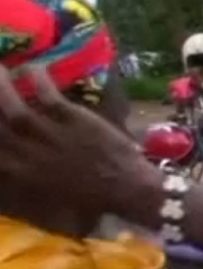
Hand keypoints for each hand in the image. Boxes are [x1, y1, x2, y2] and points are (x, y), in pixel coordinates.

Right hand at [0, 65, 163, 225]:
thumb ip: (23, 175)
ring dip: (1, 84)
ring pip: (11, 105)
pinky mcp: (71, 118)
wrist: (125, 190)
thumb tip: (11, 162)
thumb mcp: (47, 197)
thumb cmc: (90, 201)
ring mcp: (47, 133)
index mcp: (17, 172)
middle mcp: (23, 152)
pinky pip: (48, 94)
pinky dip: (39, 79)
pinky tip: (35, 68)